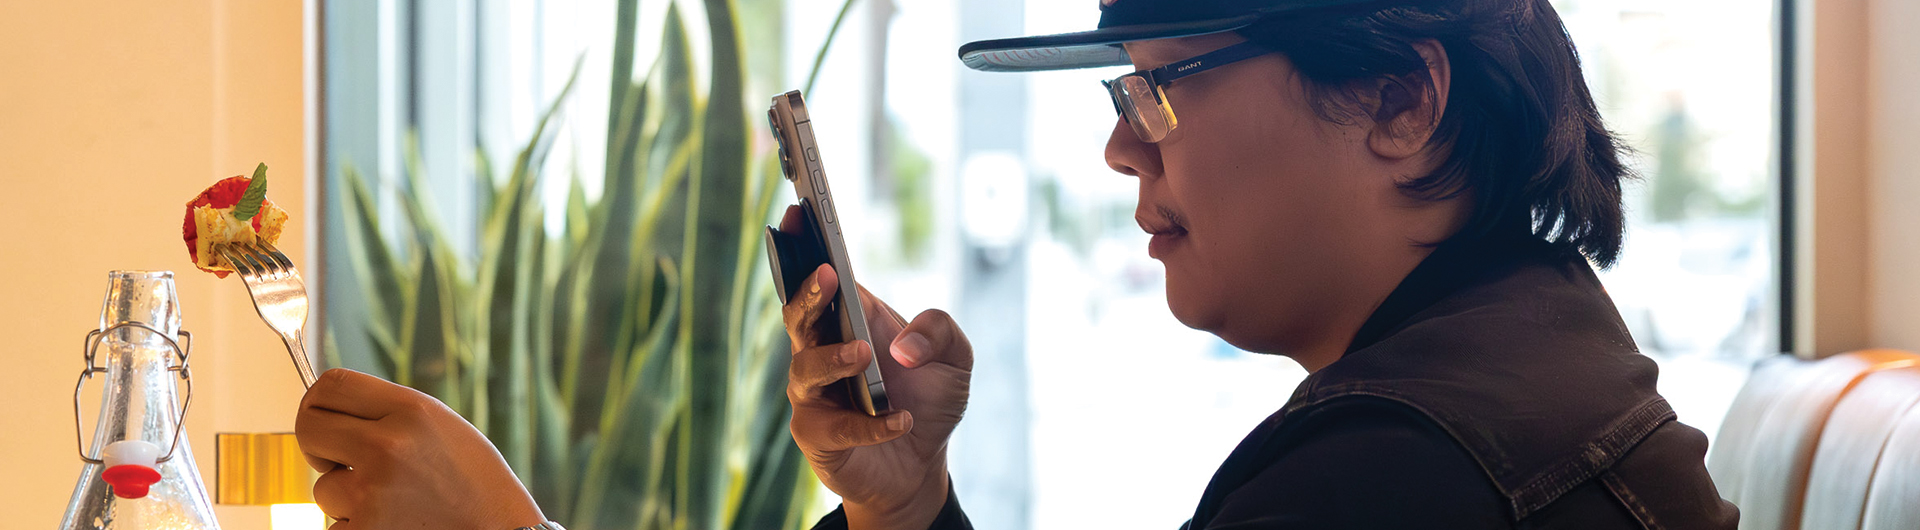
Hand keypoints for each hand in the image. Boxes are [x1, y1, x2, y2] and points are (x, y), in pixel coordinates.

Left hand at [295, 368, 546, 529]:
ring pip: (323, 488)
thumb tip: (326, 410)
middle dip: (318, 446)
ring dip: (346, 497)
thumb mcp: (440, 426)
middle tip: (339, 461)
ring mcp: (372, 492)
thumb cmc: (474, 482)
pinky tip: (393, 524)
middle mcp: (388, 445)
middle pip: (308, 427)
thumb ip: (387, 413)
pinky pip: (333, 526)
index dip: (317, 400)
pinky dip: (356, 527)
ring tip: (393, 502)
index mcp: (411, 410)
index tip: (323, 417)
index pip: (332, 384)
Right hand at [779, 206, 973, 529]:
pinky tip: (901, 420)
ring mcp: (813, 394)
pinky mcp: (816, 436)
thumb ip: (940, 332)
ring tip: (862, 355)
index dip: (803, 245)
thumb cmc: (928, 400)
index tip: (799, 214)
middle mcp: (820, 350)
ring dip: (832, 359)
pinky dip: (869, 424)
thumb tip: (903, 345)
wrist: (919, 465)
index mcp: (849, 319)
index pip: (820, 277)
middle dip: (807, 292)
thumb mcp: (956, 360)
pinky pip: (833, 428)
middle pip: (798, 315)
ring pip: (804, 370)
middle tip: (827, 275)